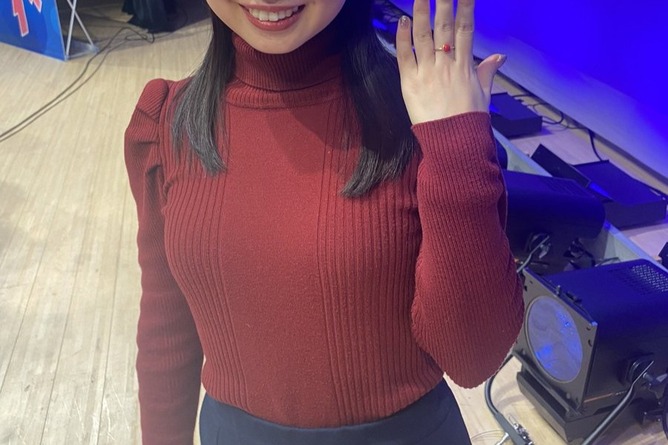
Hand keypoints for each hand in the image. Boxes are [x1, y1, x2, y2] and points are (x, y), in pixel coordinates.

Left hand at [396, 0, 505, 124]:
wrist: (453, 142)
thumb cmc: (468, 122)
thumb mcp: (483, 95)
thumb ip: (487, 72)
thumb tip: (499, 57)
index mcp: (464, 66)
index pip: (465, 29)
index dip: (465, 7)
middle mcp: (446, 65)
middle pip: (444, 26)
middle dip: (443, 3)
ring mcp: (427, 72)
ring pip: (423, 36)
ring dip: (421, 12)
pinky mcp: (409, 83)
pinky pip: (405, 55)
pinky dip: (402, 37)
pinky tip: (401, 20)